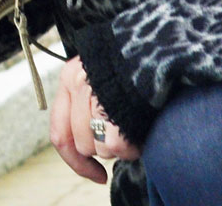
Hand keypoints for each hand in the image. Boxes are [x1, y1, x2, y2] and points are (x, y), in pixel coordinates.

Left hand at [50, 56, 138, 182]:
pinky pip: (119, 150)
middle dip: (105, 145)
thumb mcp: (102, 77)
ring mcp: (94, 103)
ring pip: (101, 150)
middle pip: (82, 145)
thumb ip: (86, 105)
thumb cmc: (135, 65)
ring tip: (135, 120)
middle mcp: (78, 87)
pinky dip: (134, 146)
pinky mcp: (114, 123)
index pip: (59, 132)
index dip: (75, 161)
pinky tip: (143, 125)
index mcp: (70, 76)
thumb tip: (86, 150)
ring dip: (122, 144)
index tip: (96, 174)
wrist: (161, 48)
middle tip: (125, 126)